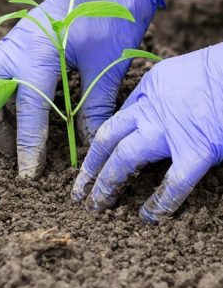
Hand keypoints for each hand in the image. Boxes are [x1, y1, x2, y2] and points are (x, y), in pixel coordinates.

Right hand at [0, 0, 167, 177]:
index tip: (28, 172)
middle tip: (9, 150)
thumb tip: (87, 144)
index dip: (28, 143)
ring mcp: (13, 39)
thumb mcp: (107, 66)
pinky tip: (12, 108)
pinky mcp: (18, 38)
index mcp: (38, 50)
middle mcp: (17, 44)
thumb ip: (93, 107)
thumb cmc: (114, 17)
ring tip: (6, 134)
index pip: (27, 107)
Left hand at [72, 45, 222, 222]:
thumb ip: (163, 95)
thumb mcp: (181, 73)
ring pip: (125, 159)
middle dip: (90, 166)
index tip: (94, 160)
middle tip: (78, 190)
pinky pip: (173, 183)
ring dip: (108, 183)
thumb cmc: (221, 70)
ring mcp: (169, 132)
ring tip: (97, 204)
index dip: (103, 143)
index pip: (118, 119)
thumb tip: (158, 114)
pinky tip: (148, 217)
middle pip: (108, 139)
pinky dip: (160, 203)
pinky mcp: (196, 151)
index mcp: (149, 88)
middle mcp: (151, 109)